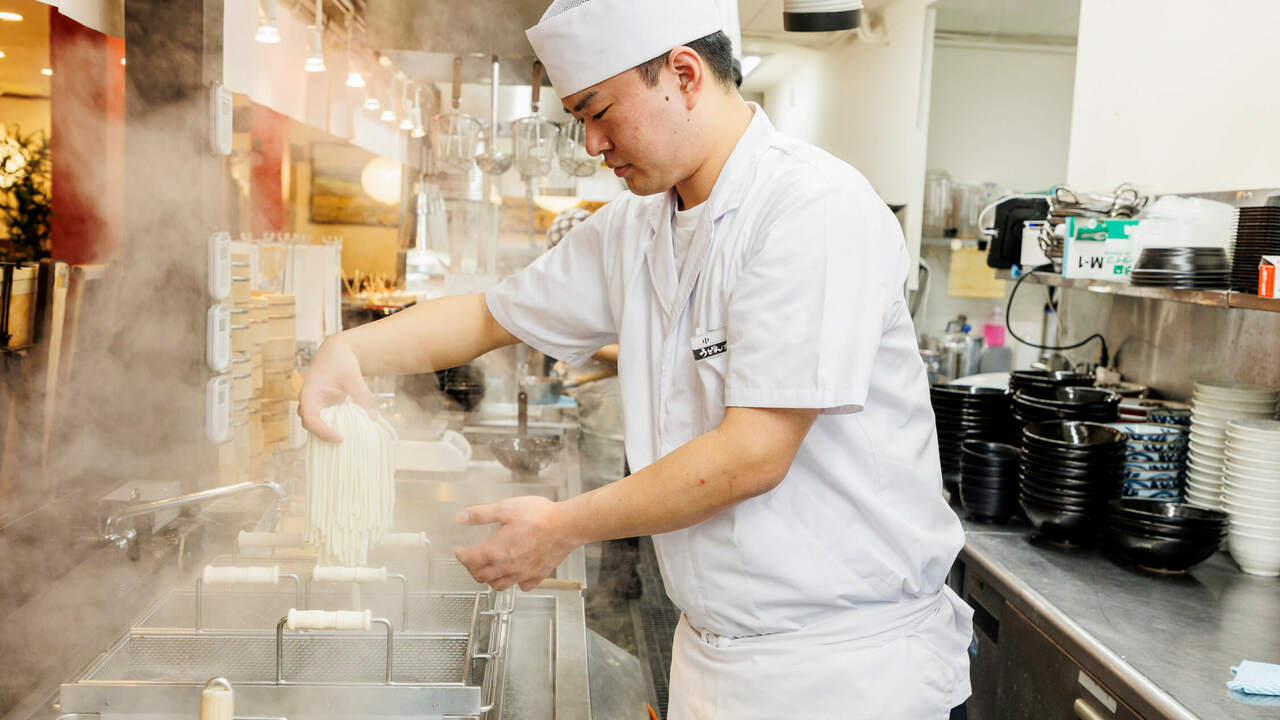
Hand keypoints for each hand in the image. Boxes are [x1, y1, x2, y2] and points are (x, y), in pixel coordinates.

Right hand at [297, 335, 376, 441]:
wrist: (336, 351)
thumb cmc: (339, 360)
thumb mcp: (352, 378)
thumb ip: (362, 396)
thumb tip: (374, 415)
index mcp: (308, 395)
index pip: (310, 420)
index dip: (323, 432)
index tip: (340, 437)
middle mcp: (307, 401)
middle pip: (310, 426)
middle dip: (324, 435)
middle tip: (344, 441)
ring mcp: (314, 404)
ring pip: (315, 424)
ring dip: (327, 432)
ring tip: (346, 438)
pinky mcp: (322, 405)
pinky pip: (324, 420)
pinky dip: (332, 426)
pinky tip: (348, 430)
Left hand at [454, 496, 578, 591]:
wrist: (566, 525)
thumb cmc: (539, 516)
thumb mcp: (505, 508)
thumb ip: (481, 514)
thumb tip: (461, 517)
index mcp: (495, 551)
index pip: (469, 560)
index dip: (460, 555)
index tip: (459, 551)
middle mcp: (506, 567)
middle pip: (480, 576)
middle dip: (471, 569)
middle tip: (471, 560)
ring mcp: (522, 574)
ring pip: (498, 585)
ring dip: (489, 579)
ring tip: (488, 570)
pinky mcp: (537, 576)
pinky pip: (522, 586)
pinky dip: (514, 583)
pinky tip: (515, 574)